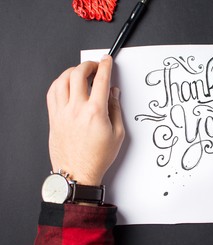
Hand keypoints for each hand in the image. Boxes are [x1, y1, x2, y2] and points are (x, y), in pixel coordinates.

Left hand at [46, 55, 124, 185]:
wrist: (78, 172)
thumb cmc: (97, 157)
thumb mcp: (118, 134)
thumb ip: (116, 109)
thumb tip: (113, 93)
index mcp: (95, 112)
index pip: (101, 80)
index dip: (105, 65)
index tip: (107, 60)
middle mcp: (77, 109)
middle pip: (79, 74)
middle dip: (88, 64)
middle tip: (95, 66)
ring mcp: (62, 113)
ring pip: (62, 80)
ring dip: (72, 71)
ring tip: (80, 73)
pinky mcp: (54, 118)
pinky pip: (52, 92)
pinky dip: (59, 83)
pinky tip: (66, 84)